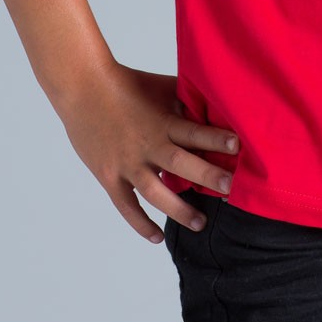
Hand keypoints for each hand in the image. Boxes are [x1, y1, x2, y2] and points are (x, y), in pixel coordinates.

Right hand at [55, 63, 238, 244]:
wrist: (83, 89)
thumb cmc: (127, 84)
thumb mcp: (161, 87)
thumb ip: (186, 99)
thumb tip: (216, 103)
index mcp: (162, 122)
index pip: (194, 132)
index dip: (216, 139)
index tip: (238, 146)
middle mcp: (147, 145)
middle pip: (181, 164)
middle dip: (208, 176)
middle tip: (231, 189)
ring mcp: (127, 164)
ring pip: (156, 193)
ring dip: (180, 210)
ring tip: (201, 223)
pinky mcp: (110, 177)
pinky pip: (127, 207)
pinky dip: (141, 224)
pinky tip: (157, 237)